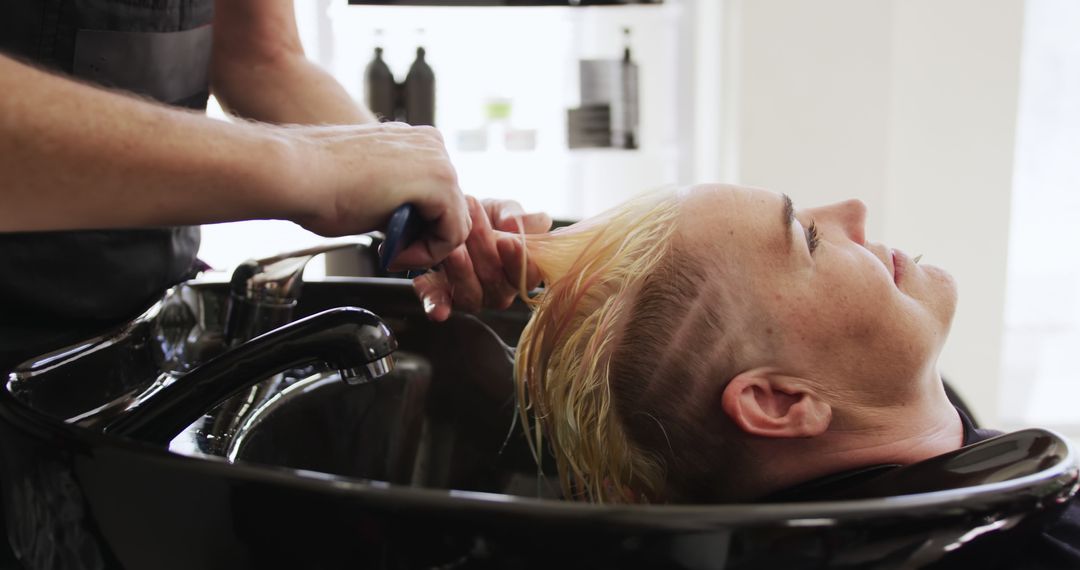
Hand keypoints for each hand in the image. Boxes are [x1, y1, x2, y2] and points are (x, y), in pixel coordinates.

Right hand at [283, 122, 468, 267]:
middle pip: (450, 209)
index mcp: (416, 142)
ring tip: (392, 254)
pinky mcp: (440, 181)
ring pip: (455, 223)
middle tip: (392, 254)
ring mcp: (439, 160)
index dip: (418, 230)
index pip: (439, 196)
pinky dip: (428, 253)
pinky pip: (453, 233)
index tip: (391, 245)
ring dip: (425, 249)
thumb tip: (409, 224)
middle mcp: (432, 144)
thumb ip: (398, 200)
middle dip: (424, 240)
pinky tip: (396, 252)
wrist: (297, 173)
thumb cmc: (318, 183)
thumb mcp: (371, 190)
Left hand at [413, 196, 551, 321]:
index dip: (519, 261)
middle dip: (483, 252)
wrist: (454, 219)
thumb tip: (514, 224)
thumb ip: (515, 215)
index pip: (528, 276)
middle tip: (470, 226)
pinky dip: (438, 306)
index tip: (508, 241)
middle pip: (495, 281)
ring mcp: (472, 297)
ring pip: (470, 293)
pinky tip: (438, 310)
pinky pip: (441, 304)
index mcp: (521, 273)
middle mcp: (499, 292)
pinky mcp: (443, 297)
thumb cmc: (489, 218)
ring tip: (454, 249)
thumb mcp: (504, 210)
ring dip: (461, 270)